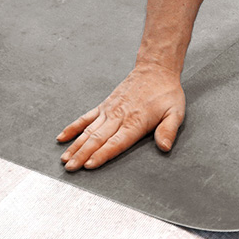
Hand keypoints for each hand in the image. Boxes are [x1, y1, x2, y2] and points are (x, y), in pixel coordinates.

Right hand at [57, 62, 185, 170]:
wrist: (155, 71)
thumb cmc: (166, 94)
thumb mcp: (175, 112)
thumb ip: (168, 130)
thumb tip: (164, 147)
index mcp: (135, 122)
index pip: (116, 143)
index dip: (102, 154)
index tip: (89, 165)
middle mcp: (118, 117)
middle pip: (97, 139)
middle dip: (82, 155)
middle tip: (70, 168)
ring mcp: (109, 111)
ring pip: (88, 131)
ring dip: (75, 146)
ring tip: (64, 159)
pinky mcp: (104, 106)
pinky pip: (85, 118)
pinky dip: (73, 128)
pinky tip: (62, 137)